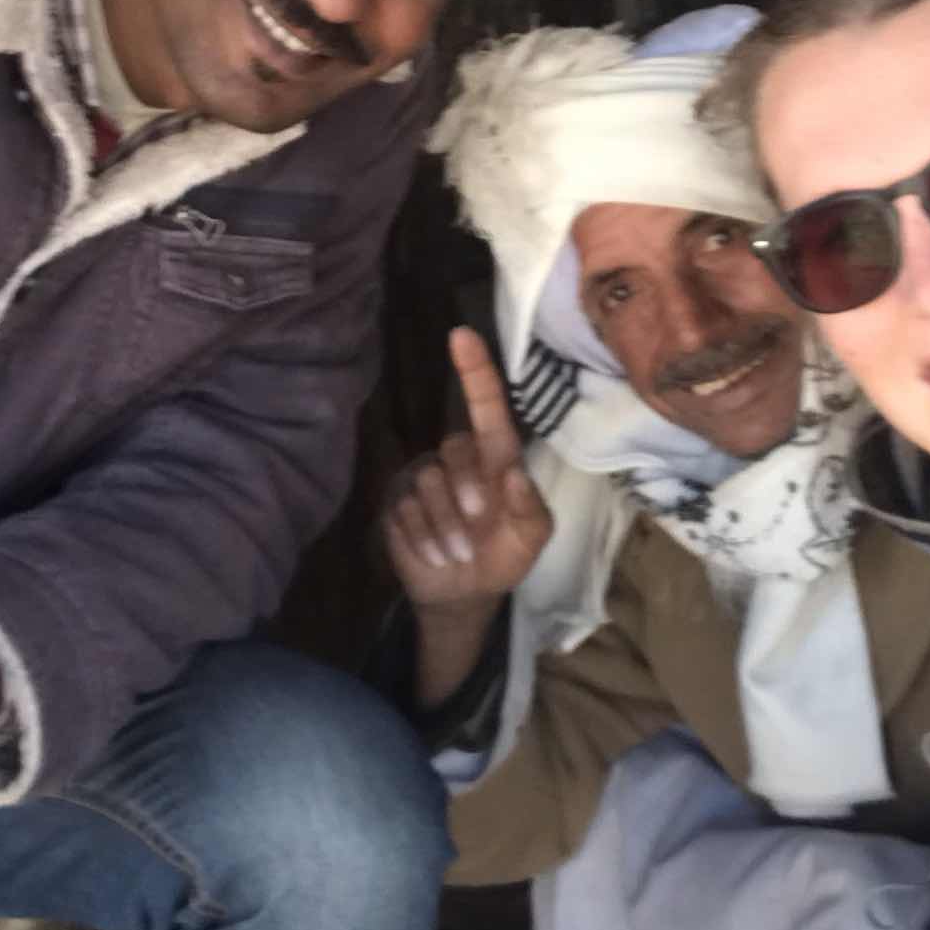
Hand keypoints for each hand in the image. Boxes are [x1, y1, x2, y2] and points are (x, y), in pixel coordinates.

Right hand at [384, 326, 552, 612]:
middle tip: (479, 524)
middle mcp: (458, 458)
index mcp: (496, 457)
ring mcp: (423, 478)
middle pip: (455, 448)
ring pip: (429, 483)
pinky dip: (425, 539)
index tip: (461, 335)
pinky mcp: (398, 502)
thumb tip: (513, 475)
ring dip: (447, 526)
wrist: (463, 594)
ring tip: (459, 551)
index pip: (486, 407)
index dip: (475, 371)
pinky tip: (436, 553)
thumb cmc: (504, 555)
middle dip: (468, 491)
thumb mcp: (532, 539)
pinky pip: (406, 510)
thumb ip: (531, 508)